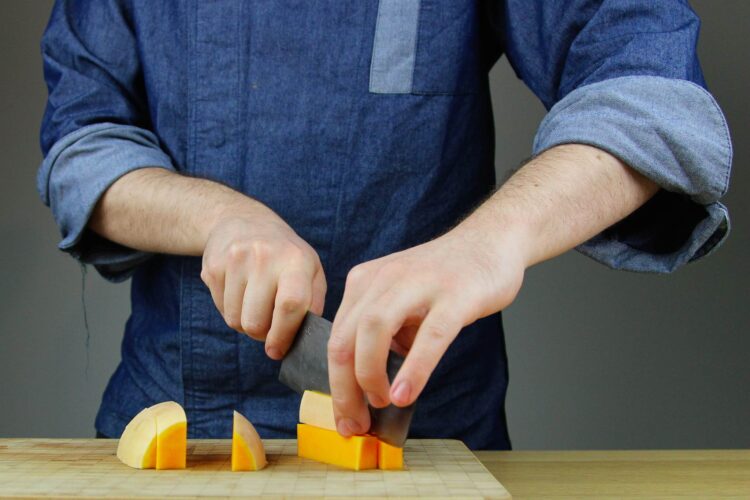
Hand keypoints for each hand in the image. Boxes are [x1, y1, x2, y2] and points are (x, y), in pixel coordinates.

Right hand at [201, 203, 325, 359]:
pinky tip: (240, 293)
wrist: (243, 221)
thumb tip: (307, 338)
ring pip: (236, 321)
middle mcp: (264, 256)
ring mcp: (235, 260)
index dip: (283, 335)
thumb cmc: (285, 255)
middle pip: (256, 321)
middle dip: (262, 334)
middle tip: (269, 326)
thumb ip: (313, 303)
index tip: (278, 350)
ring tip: (256, 306)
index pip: (290, 305)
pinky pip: (221, 310)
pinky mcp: (213, 267)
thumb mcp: (311, 270)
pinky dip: (232, 311)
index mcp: (296, 260)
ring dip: (246, 324)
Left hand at [327, 227, 525, 435]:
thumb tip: (374, 383)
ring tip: (382, 403)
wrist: (490, 241)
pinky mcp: (454, 296)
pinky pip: (429, 336)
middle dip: (344, 389)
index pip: (336, 338)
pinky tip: (406, 394)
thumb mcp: (400, 299)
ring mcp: (419, 285)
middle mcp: (385, 280)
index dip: (335, 384)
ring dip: (370, 376)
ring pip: (374, 331)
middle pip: (345, 338)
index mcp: (365, 282)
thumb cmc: (445, 277)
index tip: (345, 416)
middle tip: (355, 423)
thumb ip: (384, 334)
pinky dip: (413, 369)